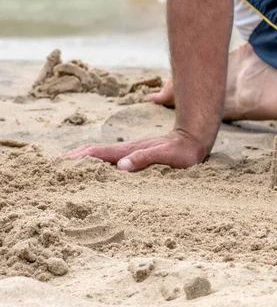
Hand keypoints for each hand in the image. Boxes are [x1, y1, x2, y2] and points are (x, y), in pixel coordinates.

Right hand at [63, 129, 209, 171]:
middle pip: (94, 152)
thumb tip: (121, 166)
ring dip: (82, 159)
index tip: (60, 165)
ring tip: (65, 167)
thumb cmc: (182, 151)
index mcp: (129, 150)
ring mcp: (130, 151)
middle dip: (74, 158)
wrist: (193, 139)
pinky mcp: (135, 154)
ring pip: (100, 154)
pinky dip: (96, 161)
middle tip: (53, 167)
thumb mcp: (166, 156)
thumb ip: (145, 159)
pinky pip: (110, 158)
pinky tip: (94, 168)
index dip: (79, 159)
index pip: (98, 154)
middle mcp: (126, 149)